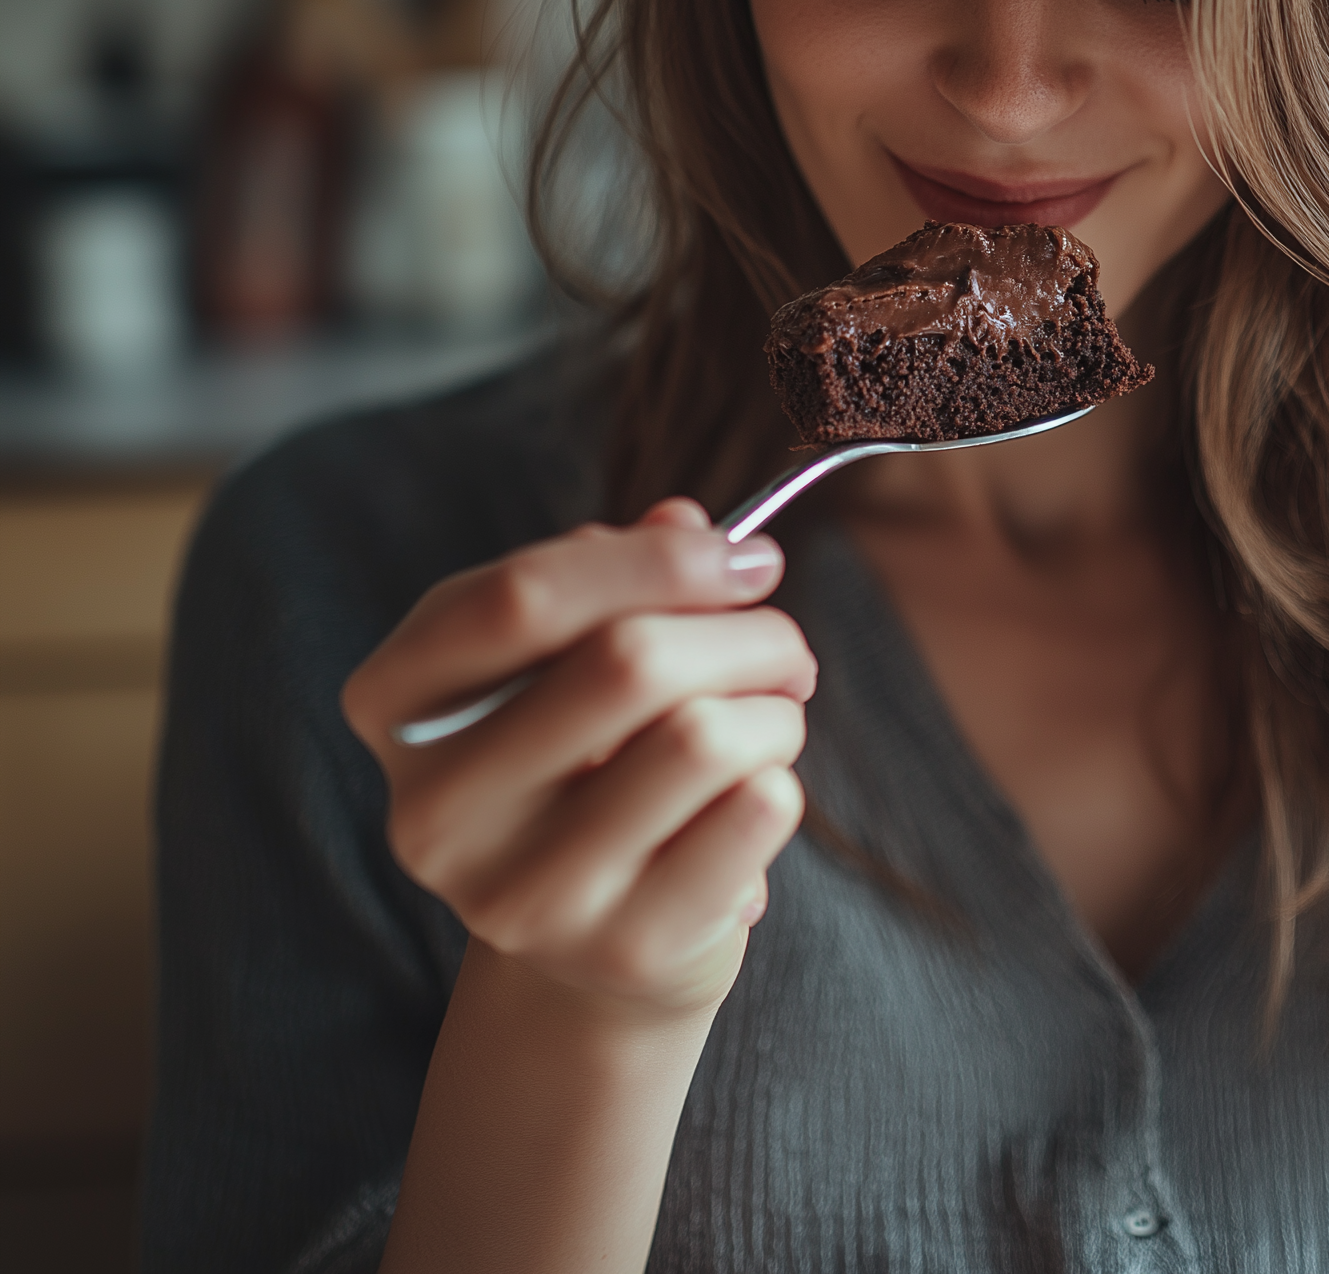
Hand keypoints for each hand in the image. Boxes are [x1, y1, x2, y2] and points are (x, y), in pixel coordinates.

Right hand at [342, 500, 812, 1025]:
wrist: (599, 939)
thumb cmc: (588, 758)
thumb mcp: (572, 655)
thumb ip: (618, 575)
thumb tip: (688, 525)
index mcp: (398, 704)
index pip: (518, 598)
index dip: (654, 560)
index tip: (746, 558)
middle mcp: (436, 811)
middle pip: (627, 661)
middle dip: (745, 633)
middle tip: (784, 648)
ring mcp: (522, 895)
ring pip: (703, 736)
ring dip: (774, 711)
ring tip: (769, 724)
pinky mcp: (621, 949)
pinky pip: (755, 812)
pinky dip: (783, 781)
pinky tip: (755, 797)